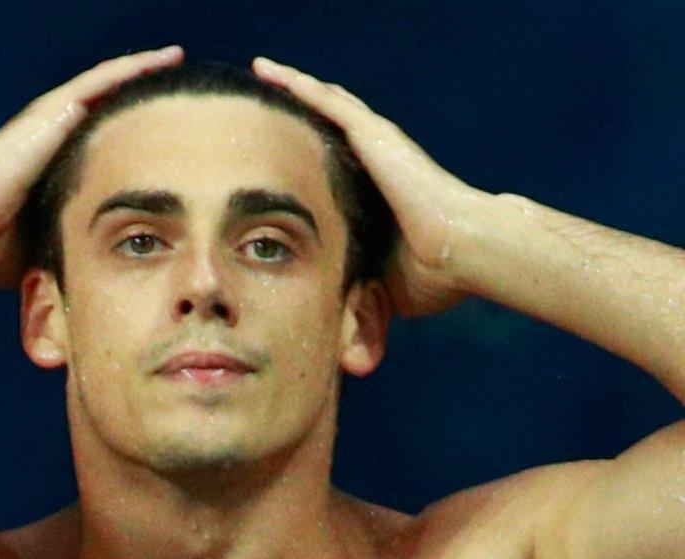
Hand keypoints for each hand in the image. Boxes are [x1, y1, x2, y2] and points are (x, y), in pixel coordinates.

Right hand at [0, 46, 183, 287]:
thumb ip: (61, 252)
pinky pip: (103, 80)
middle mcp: (50, 138)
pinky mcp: (54, 109)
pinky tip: (166, 58)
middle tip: (176, 105)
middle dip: (138, 109)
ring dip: (142, 76)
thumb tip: (84, 280)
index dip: (125, 147)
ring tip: (176, 63)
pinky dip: (134, 68)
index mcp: (46, 169)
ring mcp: (52, 119)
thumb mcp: (37, 251)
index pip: (96, 152)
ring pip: (108, 89)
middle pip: (105, 115)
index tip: (158, 150)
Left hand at [253, 57, 487, 315]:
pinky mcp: (374, 135)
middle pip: (325, 129)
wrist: (462, 252)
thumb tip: (339, 327)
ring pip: (325, 104)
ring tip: (261, 72)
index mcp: (374, 193)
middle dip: (293, 115)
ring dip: (292, 87)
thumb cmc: (432, 276)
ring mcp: (376, 144)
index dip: (301, 159)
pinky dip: (299, 85)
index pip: (330, 168)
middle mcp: (375, 161)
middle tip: (255, 106)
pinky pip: (329, 102)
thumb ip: (354, 286)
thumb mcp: (375, 281)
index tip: (267, 158)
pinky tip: (271, 72)